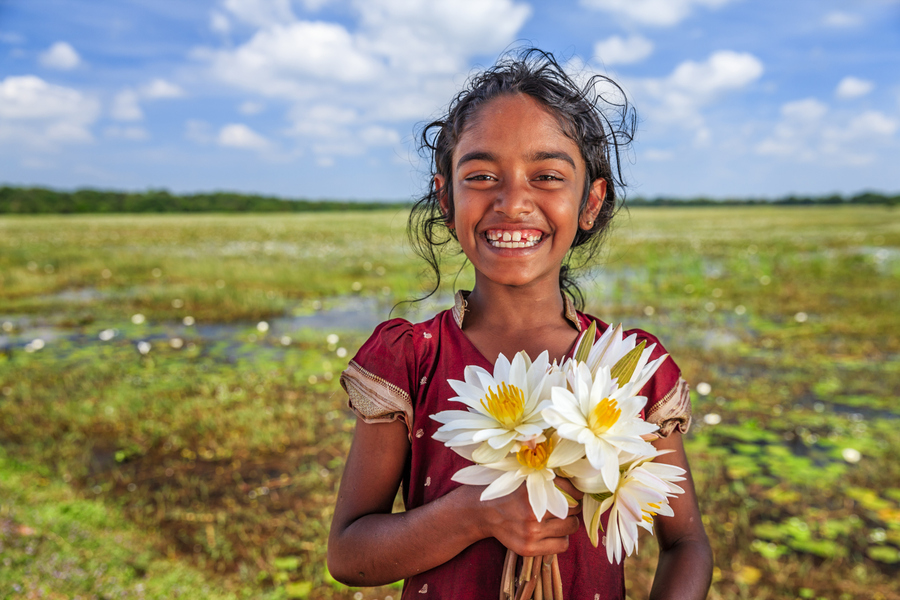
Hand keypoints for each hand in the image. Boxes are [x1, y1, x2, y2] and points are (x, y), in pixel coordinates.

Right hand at [462, 483, 579, 555]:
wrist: (485, 512)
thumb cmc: (511, 493)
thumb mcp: (527, 479)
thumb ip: (550, 480)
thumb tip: (580, 487)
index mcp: (533, 488)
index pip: (571, 491)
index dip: (576, 492)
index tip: (575, 494)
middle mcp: (533, 510)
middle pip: (573, 509)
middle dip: (572, 507)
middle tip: (566, 506)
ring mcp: (531, 531)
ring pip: (570, 527)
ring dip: (569, 523)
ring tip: (559, 520)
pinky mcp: (529, 548)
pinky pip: (562, 545)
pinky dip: (562, 538)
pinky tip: (553, 533)